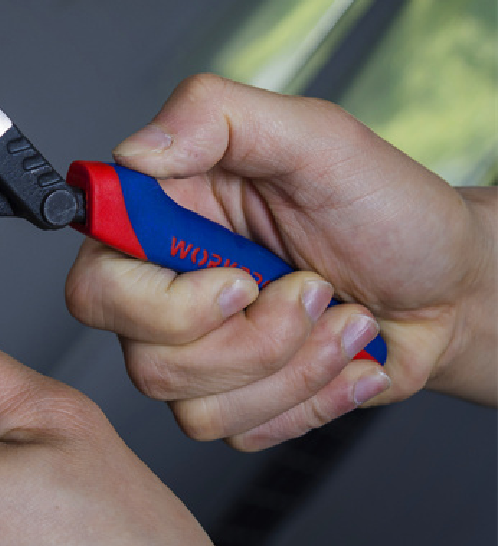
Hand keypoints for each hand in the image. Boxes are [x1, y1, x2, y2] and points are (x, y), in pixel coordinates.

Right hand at [66, 74, 495, 449]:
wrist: (450, 284)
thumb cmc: (384, 208)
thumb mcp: (313, 137)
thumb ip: (214, 115)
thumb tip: (135, 150)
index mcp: (164, 224)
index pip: (94, 282)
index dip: (153, 301)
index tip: (235, 279)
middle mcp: (165, 292)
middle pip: (144, 357)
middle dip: (250, 339)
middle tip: (311, 289)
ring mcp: (196, 353)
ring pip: (192, 404)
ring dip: (292, 365)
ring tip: (339, 315)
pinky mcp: (231, 400)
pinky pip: (236, 429)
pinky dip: (308, 396)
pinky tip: (341, 355)